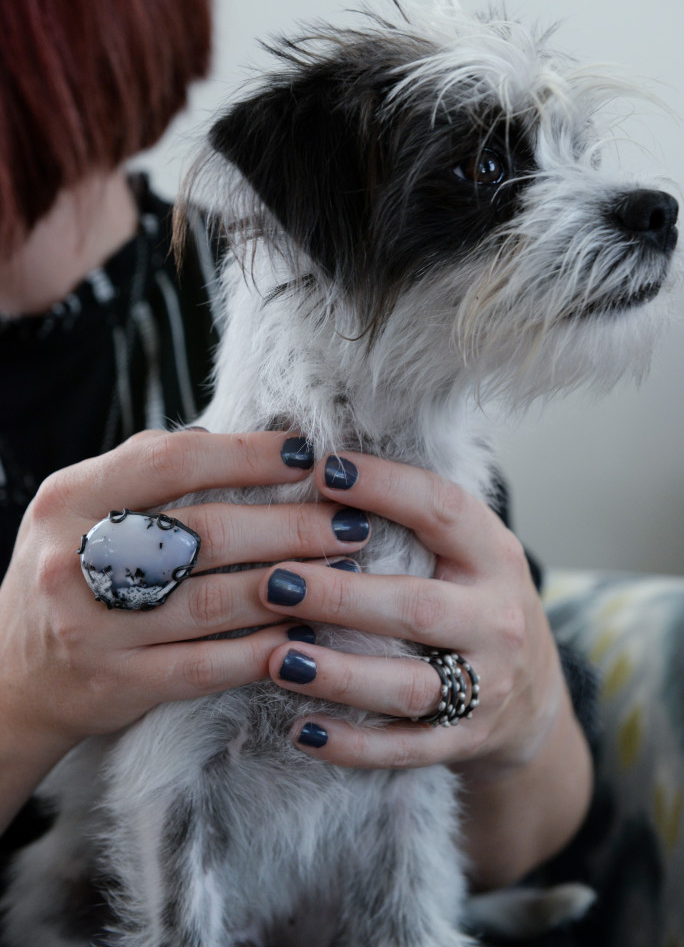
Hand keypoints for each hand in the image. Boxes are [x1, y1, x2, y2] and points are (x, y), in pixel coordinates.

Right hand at [0, 430, 370, 830]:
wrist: (11, 677)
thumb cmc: (67, 572)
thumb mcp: (81, 507)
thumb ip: (148, 470)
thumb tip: (238, 440)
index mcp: (71, 500)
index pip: (172, 461)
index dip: (247, 455)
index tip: (305, 453)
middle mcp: (74, 561)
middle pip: (205, 532)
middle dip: (291, 525)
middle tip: (349, 521)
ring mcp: (94, 629)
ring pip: (212, 601)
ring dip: (291, 585)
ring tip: (345, 570)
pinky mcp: (117, 685)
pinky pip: (206, 666)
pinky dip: (261, 648)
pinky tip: (305, 632)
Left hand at [260, 451, 592, 885]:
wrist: (533, 698)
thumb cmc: (475, 601)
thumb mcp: (468, 550)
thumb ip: (414, 516)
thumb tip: (322, 464)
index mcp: (493, 556)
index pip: (443, 511)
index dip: (386, 488)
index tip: (323, 469)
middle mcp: (497, 619)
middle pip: (418, 607)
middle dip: (341, 596)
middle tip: (273, 582)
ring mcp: (487, 687)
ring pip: (409, 686)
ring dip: (339, 675)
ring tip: (275, 659)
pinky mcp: (467, 740)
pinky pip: (406, 748)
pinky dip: (353, 744)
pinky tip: (301, 730)